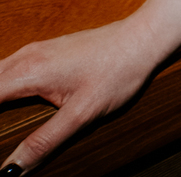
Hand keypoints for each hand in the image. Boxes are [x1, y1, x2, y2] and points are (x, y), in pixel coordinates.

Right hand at [0, 20, 167, 170]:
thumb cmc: (119, 71)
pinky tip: (5, 98)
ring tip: (0, 120)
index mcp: (27, 73)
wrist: (145, 38)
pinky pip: (6, 68)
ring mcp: (34, 51)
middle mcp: (25, 57)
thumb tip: (13, 170)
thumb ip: (44, 142)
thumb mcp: (82, 114)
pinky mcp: (44, 51)